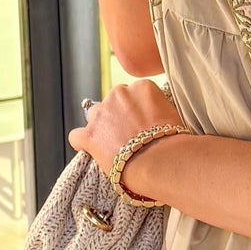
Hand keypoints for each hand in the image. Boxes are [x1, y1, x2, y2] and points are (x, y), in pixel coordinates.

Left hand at [67, 79, 190, 194]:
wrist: (161, 162)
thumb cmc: (174, 143)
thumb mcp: (172, 115)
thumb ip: (157, 109)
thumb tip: (154, 117)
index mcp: (141, 87)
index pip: (133, 94)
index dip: (137, 111)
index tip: (143, 124)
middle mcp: (119, 94)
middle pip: (113, 102)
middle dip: (118, 117)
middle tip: (131, 136)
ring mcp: (102, 113)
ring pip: (95, 117)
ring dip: (102, 129)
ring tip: (115, 147)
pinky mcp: (89, 135)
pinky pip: (77, 136)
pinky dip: (83, 144)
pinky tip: (93, 152)